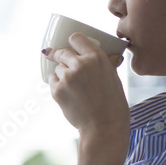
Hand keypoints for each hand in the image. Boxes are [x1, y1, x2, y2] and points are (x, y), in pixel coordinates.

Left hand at [43, 33, 128, 164]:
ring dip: (61, 74)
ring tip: (74, 88)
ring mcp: (67, 77)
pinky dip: (57, 85)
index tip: (69, 44)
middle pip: (62, 52)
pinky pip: (52, 81)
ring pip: (57, 69)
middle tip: (54, 55)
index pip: (77, 38)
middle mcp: (80, 64)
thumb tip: (112, 55)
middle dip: (59, 55)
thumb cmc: (113, 104)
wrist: (104, 126)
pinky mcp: (57, 90)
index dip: (72, 41)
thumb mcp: (114, 78)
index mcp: (97, 57)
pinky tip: (68, 94)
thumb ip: (106, 64)